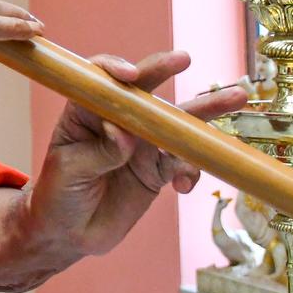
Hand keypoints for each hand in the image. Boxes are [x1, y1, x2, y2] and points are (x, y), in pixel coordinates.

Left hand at [27, 51, 246, 257]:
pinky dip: (191, 170)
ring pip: (175, 121)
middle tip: (184, 58)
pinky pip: (184, 162)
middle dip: (166, 71)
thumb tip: (125, 134)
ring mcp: (141, 143)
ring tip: (234, 97)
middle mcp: (117, 119)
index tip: (129, 74)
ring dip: (204, 111)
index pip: (102, 79)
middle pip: (144, 90)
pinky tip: (184, 187)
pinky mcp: (158, 169)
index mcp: (86, 110)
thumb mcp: (69, 170)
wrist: (68, 234)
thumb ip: (99, 152)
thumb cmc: (58, 194)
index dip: (115, 69)